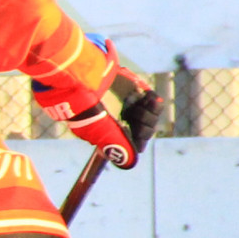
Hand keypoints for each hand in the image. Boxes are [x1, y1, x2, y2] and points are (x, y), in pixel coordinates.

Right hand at [42, 54, 162, 168]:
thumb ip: (115, 144)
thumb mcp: (99, 128)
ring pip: (151, 118)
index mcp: (109, 131)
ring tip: (138, 106)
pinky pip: (154, 102)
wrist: (84, 74)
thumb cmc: (85, 104)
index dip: (138, 140)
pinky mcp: (136, 90)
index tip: (137, 135)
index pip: (132, 143)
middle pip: (144, 131)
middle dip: (144, 126)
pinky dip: (154, 103)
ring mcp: (129, 105)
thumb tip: (131, 164)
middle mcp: (119, 119)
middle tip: (135, 116)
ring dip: (149, 114)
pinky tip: (147, 98)